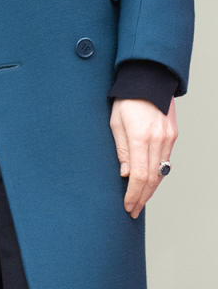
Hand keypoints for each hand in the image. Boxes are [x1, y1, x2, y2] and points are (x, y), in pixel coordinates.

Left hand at [109, 96, 177, 217]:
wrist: (147, 78)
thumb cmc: (125, 98)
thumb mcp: (115, 122)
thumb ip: (121, 149)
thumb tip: (126, 175)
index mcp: (140, 137)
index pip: (140, 176)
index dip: (134, 194)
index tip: (127, 206)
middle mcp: (158, 140)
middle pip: (153, 179)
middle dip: (142, 197)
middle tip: (133, 210)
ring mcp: (168, 138)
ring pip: (162, 172)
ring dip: (151, 189)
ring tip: (139, 200)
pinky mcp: (173, 135)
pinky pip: (166, 161)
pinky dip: (157, 174)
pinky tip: (149, 181)